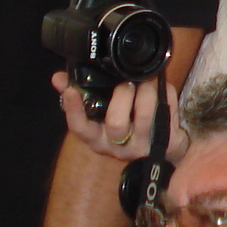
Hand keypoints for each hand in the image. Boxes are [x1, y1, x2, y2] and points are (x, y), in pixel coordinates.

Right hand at [52, 71, 183, 163]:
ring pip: (145, 118)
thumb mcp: (102, 115)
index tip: (72, 90)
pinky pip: (168, 113)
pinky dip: (167, 94)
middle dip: (122, 97)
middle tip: (127, 82)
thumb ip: (81, 95)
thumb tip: (59, 78)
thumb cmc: (127, 125)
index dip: (74, 110)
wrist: (163, 148)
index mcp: (98, 138)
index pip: (80, 128)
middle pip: (116, 124)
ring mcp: (143, 144)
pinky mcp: (166, 140)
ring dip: (146, 92)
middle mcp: (118, 146)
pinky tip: (163, 85)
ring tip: (147, 80)